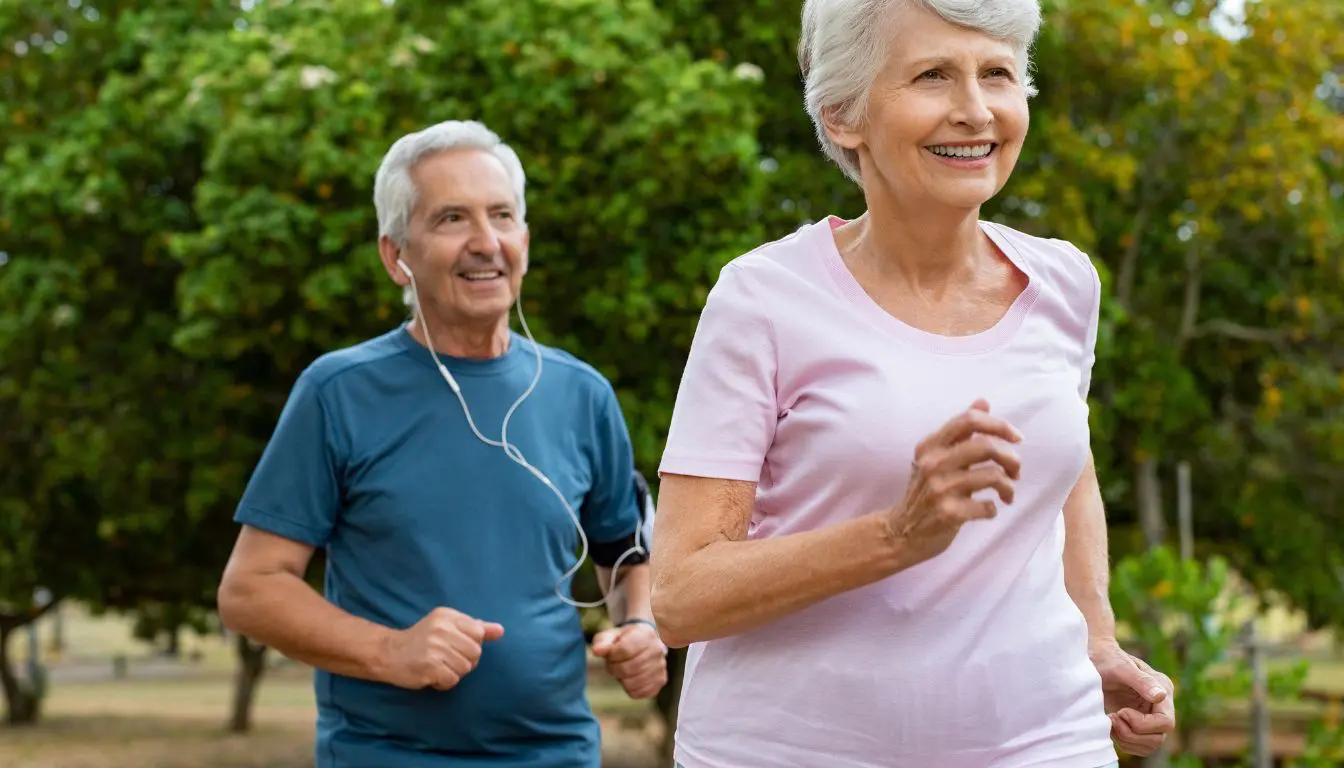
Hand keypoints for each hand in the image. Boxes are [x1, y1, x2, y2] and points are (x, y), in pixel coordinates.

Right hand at [380, 607, 504, 690]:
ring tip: (438, 667)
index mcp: (447, 616)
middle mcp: (442, 629)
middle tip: (445, 659)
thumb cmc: (421, 640)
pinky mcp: (429, 667)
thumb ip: (475, 627)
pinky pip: (452, 680)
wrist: (388, 653)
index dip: (471, 645)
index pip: (479, 633)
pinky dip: (444, 683)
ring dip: (454, 673)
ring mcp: (435, 648)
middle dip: (464, 661)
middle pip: (475, 653)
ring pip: (465, 668)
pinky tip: (433, 676)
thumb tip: (500, 631)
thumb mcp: (447, 626)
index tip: (455, 646)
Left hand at [592, 621, 667, 699]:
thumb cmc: (624, 639)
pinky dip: (630, 688)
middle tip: (613, 664)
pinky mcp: (661, 681)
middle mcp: (657, 650)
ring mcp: (661, 667)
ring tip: (623, 669)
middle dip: (614, 669)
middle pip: (628, 669)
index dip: (611, 655)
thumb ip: (602, 642)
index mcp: (645, 635)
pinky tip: (630, 678)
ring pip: (632, 683)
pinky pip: (639, 693)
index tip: (610, 654)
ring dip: (621, 679)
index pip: (624, 650)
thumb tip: (597, 651)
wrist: (643, 642)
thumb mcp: (611, 635)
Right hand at [883, 400, 1021, 564]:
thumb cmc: (924, 492)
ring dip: (1008, 486)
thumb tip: (983, 402)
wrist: (901, 532)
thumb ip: (960, 432)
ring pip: (992, 476)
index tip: (1016, 438)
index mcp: (930, 445)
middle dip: (1011, 458)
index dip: (998, 424)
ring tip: (1007, 493)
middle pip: (986, 446)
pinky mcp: (948, 514)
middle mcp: (932, 463)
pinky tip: (988, 510)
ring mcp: (939, 489)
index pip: (969, 420)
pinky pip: (987, 506)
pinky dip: (994, 508)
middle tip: (1016, 470)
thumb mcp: (935, 457)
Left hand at [1091, 639, 1175, 755]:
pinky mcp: (1137, 724)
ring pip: (1149, 745)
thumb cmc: (1106, 658)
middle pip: (1158, 738)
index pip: (1165, 722)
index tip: (1120, 711)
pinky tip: (1110, 726)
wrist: (1093, 658)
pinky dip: (1123, 742)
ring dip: (1127, 739)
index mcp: (1163, 688)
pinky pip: (1138, 746)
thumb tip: (1160, 696)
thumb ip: (1141, 680)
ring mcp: (1149, 716)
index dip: (1143, 724)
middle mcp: (1160, 705)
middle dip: (1132, 733)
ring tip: (1110, 720)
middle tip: (1112, 717)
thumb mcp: (1121, 667)